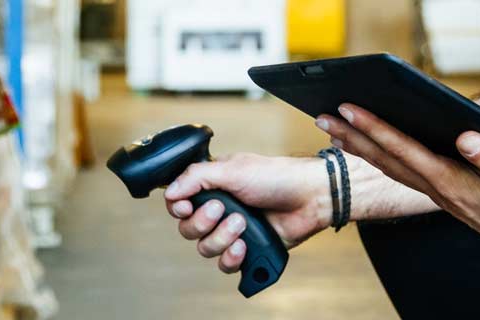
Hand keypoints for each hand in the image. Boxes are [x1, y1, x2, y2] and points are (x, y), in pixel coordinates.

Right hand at [163, 153, 332, 273]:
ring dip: (221, 237)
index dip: (177, 207)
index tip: (186, 206)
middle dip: (202, 222)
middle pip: (187, 229)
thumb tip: (170, 191)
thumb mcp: (233, 168)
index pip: (178, 203)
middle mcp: (218, 210)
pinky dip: (231, 257)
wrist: (309, 197)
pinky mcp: (246, 250)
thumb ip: (197, 177)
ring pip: (205, 248)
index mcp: (212, 187)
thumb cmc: (276, 177)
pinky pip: (224, 264)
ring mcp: (231, 231)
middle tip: (224, 209)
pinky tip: (244, 246)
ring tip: (243, 224)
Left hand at [316, 103, 479, 276]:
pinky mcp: (445, 195)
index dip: (374, 128)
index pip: (403, 150)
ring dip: (360, 149)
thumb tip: (466, 136)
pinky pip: (403, 175)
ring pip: (389, 168)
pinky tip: (373, 150)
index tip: (349, 110)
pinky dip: (381, 159)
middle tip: (322, 116)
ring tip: (335, 131)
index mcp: (451, 181)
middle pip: (385, 159)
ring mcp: (438, 194)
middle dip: (353, 137)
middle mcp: (438, 189)